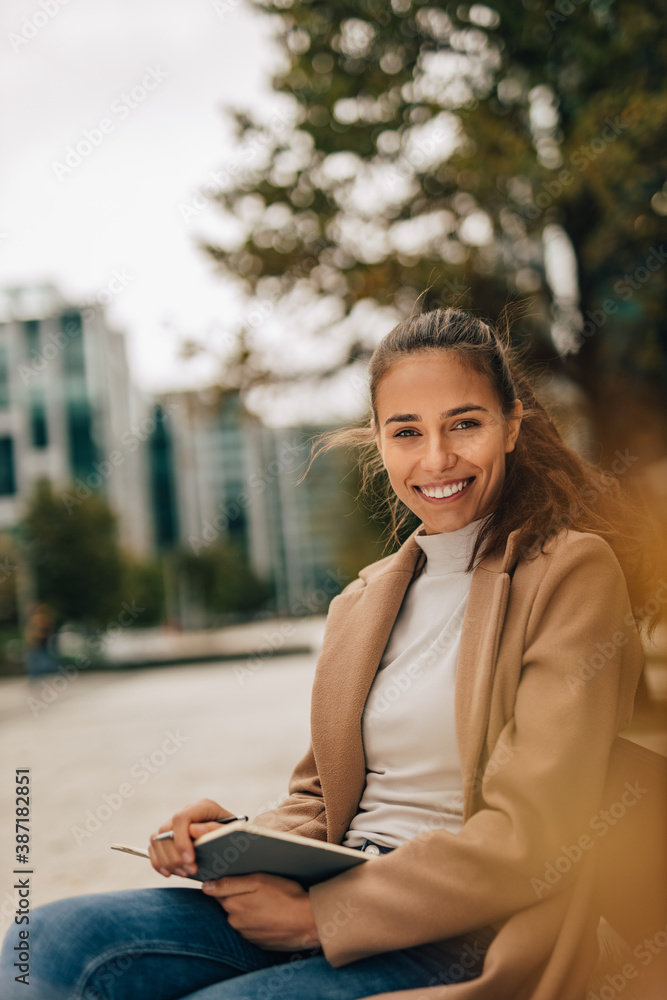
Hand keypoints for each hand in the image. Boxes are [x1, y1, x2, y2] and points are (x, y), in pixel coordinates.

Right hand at [148, 799, 233, 877]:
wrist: (234, 841)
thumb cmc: (235, 836)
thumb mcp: (232, 833)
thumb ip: (216, 830)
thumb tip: (194, 830)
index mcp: (203, 807)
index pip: (181, 819)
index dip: (181, 841)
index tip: (190, 860)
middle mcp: (186, 812)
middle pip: (166, 831)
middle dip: (175, 856)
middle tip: (190, 871)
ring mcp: (175, 823)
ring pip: (157, 839)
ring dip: (167, 861)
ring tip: (184, 873)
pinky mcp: (168, 836)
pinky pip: (154, 847)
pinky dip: (158, 862)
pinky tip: (170, 873)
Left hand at [202, 873, 320, 950]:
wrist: (308, 922)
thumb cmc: (285, 896)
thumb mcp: (258, 881)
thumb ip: (229, 883)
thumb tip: (205, 886)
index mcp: (232, 904)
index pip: (218, 890)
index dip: (226, 881)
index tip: (237, 876)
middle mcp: (235, 923)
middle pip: (229, 904)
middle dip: (238, 895)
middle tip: (258, 888)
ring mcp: (246, 935)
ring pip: (240, 917)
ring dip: (248, 909)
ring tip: (267, 901)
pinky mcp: (258, 943)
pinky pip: (251, 928)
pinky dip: (257, 920)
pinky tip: (271, 913)